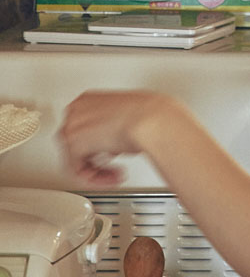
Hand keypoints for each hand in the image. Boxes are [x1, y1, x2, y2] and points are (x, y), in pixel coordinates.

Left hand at [57, 90, 181, 187]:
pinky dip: (96, 177)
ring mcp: (72, 126)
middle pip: (76, 144)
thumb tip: (112, 139)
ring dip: (98, 170)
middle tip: (114, 168)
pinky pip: (79, 170)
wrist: (150, 119)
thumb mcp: (127, 115)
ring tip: (116, 174)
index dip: (98, 146)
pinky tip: (114, 174)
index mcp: (87, 99)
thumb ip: (112, 125)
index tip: (111, 154)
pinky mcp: (73, 144)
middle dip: (96, 160)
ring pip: (76, 158)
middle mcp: (76, 110)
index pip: (83, 129)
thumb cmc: (148, 114)